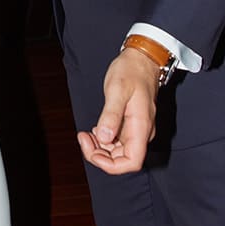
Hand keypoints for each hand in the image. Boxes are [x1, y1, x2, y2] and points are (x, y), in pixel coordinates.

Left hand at [78, 48, 158, 174]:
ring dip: (99, 148)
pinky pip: (117, 142)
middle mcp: (141, 133)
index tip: (93, 151)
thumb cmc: (131, 71)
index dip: (111, 165)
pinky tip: (93, 129)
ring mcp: (136, 130)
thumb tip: (104, 138)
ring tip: (85, 133)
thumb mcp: (117, 90)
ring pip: (118, 153)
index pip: (132, 162)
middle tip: (83, 138)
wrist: (141, 60)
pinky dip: (103, 140)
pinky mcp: (130, 126)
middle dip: (100, 155)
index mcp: (141, 127)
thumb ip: (111, 115)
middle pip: (122, 160)